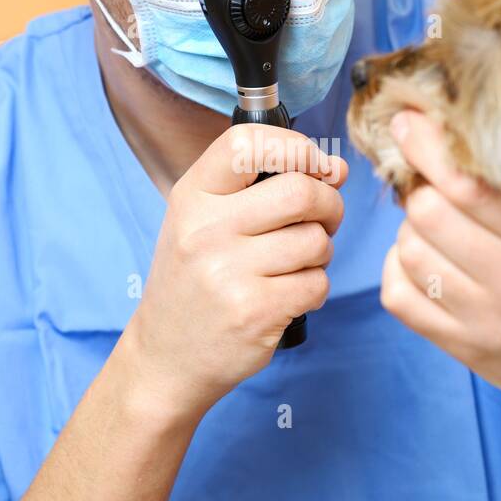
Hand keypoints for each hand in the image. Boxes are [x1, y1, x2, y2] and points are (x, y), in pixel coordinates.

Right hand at [126, 125, 347, 420]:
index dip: (296, 147)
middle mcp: (205, 230)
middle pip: (301, 191)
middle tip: (323, 220)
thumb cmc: (194, 281)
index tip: (314, 166)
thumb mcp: (201, 221)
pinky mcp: (254, 313)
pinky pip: (316, 284)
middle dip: (329, 204)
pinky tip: (289, 296)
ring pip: (316, 241)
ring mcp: (228, 273)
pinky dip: (314, 289)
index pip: (247, 144)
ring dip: (320, 254)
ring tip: (294, 265)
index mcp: (192, 197)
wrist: (165, 356)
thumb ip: (259, 188)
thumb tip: (335, 168)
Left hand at [380, 110, 500, 395]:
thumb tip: (449, 126)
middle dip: (421, 190)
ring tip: (435, 229)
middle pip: (428, 214)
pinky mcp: (465, 347)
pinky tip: (421, 262)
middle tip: (433, 188)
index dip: (426, 146)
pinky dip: (397, 268)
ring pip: (409, 251)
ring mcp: (488, 322)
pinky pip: (398, 295)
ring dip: (411, 230)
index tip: (407, 123)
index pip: (468, 186)